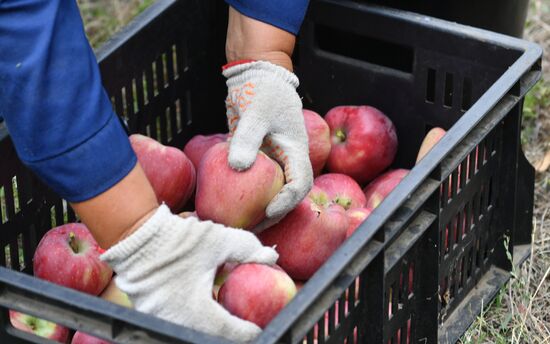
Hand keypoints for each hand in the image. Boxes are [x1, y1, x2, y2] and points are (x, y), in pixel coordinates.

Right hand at [100, 205, 277, 342]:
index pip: (232, 333)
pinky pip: (178, 325)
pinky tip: (204, 309)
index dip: (250, 331)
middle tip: (244, 323)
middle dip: (230, 333)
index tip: (260, 327)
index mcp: (197, 312)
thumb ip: (248, 248)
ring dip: (211, 328)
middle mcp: (178, 323)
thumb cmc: (179, 239)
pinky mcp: (151, 316)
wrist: (137, 237)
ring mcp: (161, 322)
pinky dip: (194, 322)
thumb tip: (272, 257)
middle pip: (212, 337)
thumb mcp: (218, 240)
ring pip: (194, 332)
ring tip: (227, 317)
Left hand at [223, 61, 312, 231]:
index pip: (300, 185)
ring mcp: (275, 160)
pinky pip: (258, 181)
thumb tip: (237, 168)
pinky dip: (248, 194)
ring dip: (260, 208)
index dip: (286, 202)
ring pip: (273, 191)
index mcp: (296, 151)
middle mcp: (288, 160)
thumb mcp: (255, 113)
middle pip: (288, 195)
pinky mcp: (260, 158)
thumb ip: (247, 139)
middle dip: (272, 214)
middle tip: (250, 227)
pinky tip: (230, 204)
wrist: (255, 75)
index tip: (266, 211)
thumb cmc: (261, 90)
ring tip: (241, 222)